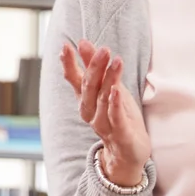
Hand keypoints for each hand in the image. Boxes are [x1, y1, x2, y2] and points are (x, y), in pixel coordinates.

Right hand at [59, 40, 149, 184]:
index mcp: (86, 100)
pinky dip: (114, 105)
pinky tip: (115, 91)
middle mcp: (90, 112)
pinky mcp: (120, 134)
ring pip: (103, 99)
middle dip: (94, 67)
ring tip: (116, 61)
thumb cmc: (118, 117)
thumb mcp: (108, 89)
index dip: (69, 64)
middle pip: (90, 87)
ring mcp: (103, 124)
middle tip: (103, 49)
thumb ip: (94, 68)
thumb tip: (82, 42)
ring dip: (109, 79)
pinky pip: (115, 118)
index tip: (66, 47)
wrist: (128, 153)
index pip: (75, 79)